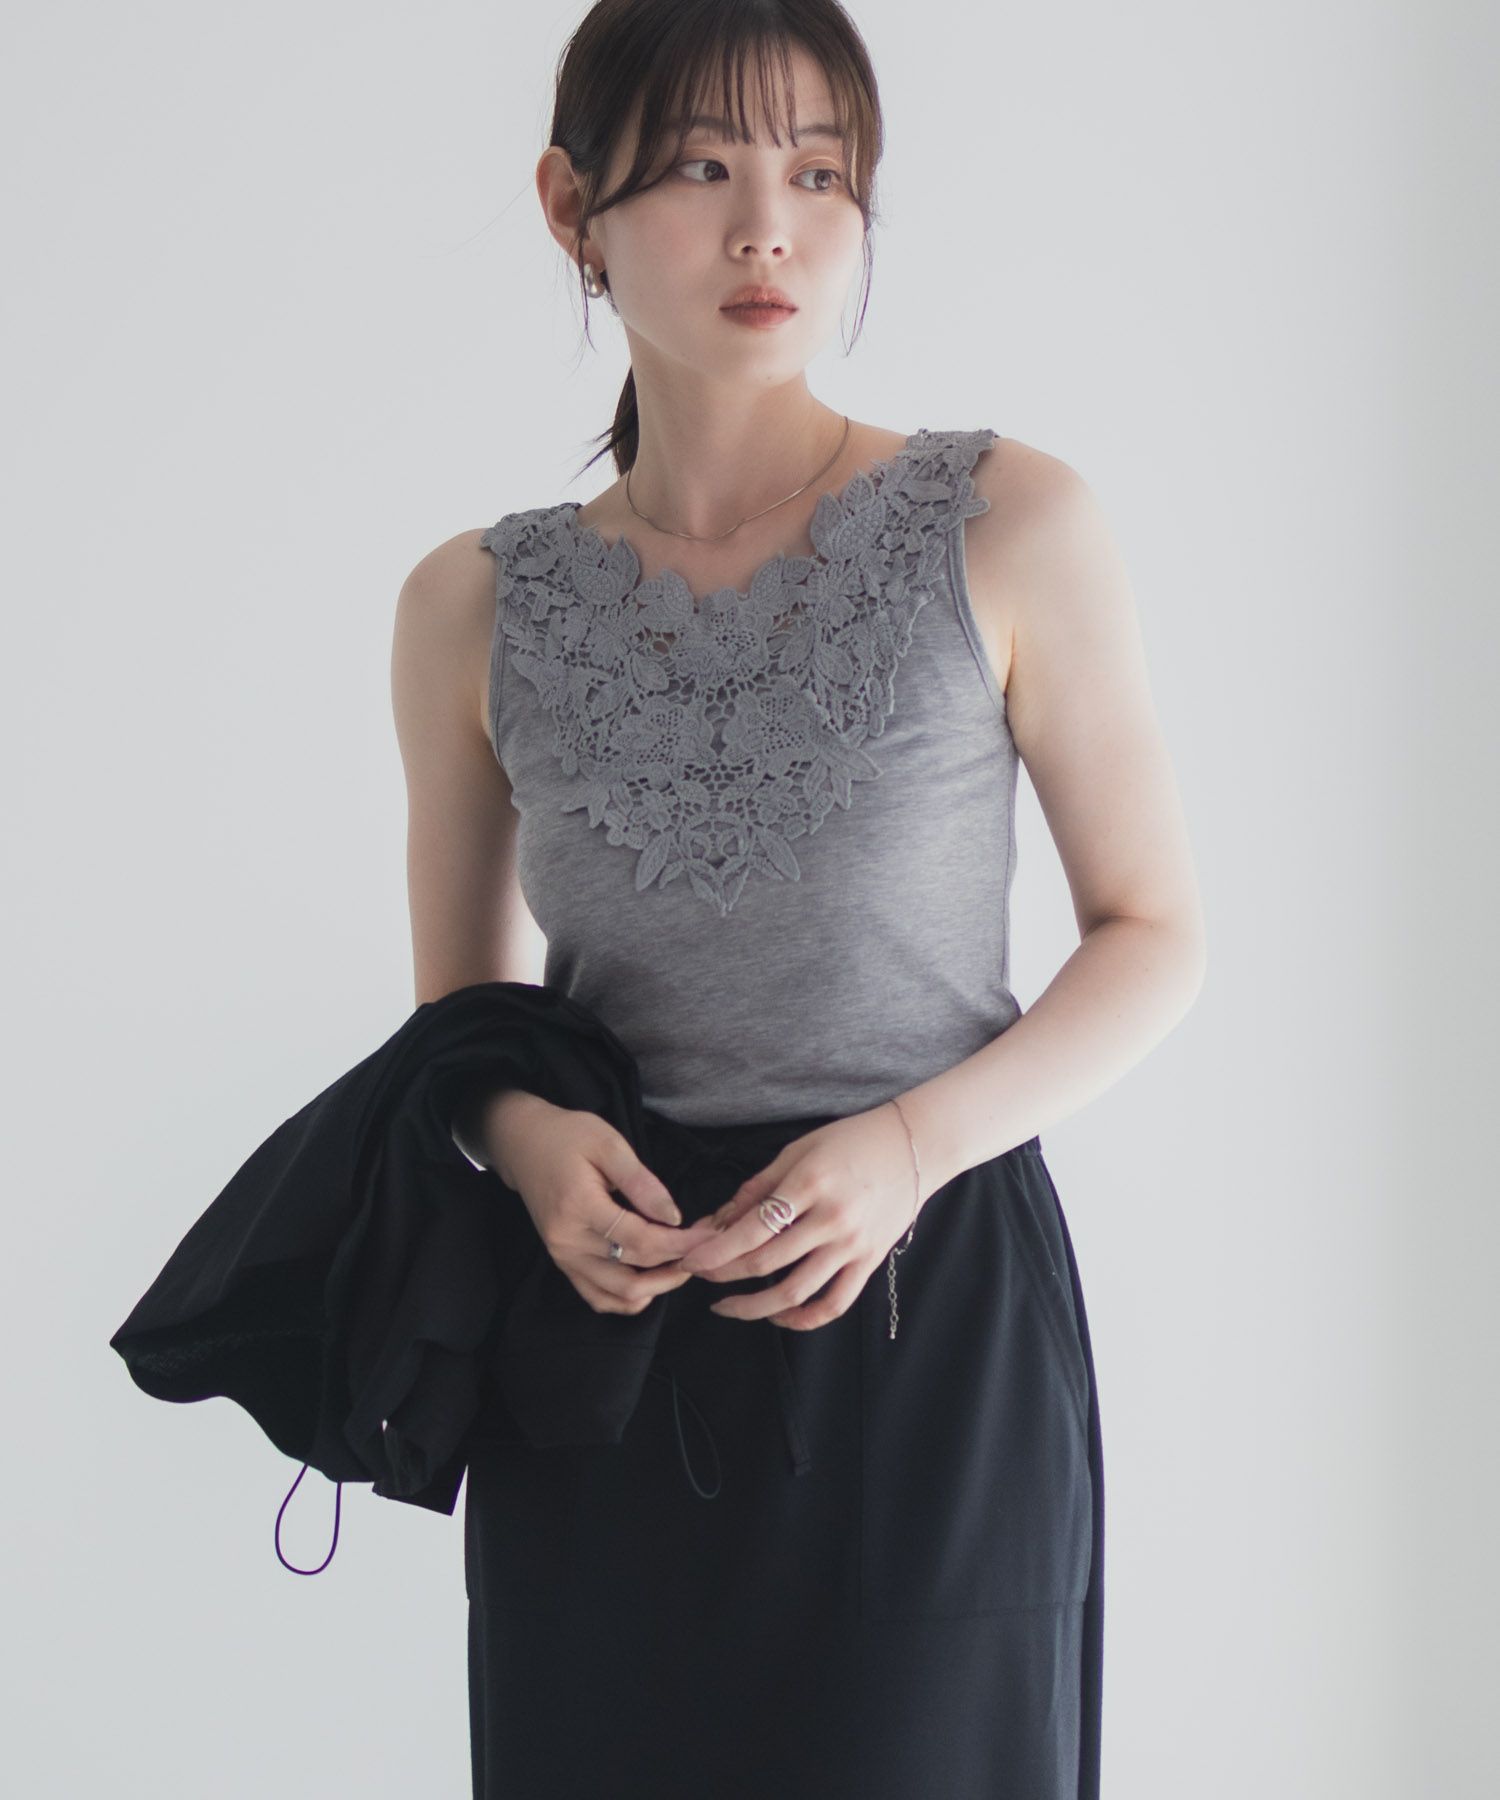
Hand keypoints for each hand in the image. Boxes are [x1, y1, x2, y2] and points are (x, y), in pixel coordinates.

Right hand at [483, 1091, 720, 1314]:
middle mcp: (568, 1241)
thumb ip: (642, 1183)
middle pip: (633, 1273)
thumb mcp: (609, 1144)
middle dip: (676, 1266)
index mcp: (579, 1207)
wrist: (524, 1144)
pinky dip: (628, 1299)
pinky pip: (598, 1297)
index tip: (708, 1236)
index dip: (680, 1244)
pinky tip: (652, 1283)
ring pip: (617, 1295)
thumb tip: (674, 1218)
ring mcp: (563, 1257)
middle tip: (705, 1251)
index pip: (640, 1241)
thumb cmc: (568, 1136)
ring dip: (656, 1288)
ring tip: (684, 1266)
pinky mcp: (563, 1263)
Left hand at [678, 1103, 926, 1329]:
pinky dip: (803, 1319)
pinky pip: (834, 1303)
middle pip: (765, 1263)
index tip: (689, 1260)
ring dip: (754, 1307)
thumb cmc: (851, 1141)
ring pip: (795, 1293)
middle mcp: (831, 1220)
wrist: (914, 1147)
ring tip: (728, 1307)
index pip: (750, 1230)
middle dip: (723, 1275)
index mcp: (809, 1185)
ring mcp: (852, 1245)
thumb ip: (758, 1188)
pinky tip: (778, 1316)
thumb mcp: (798, 1151)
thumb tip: (718, 1221)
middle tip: (700, 1277)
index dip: (714, 1251)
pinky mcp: (869, 1262)